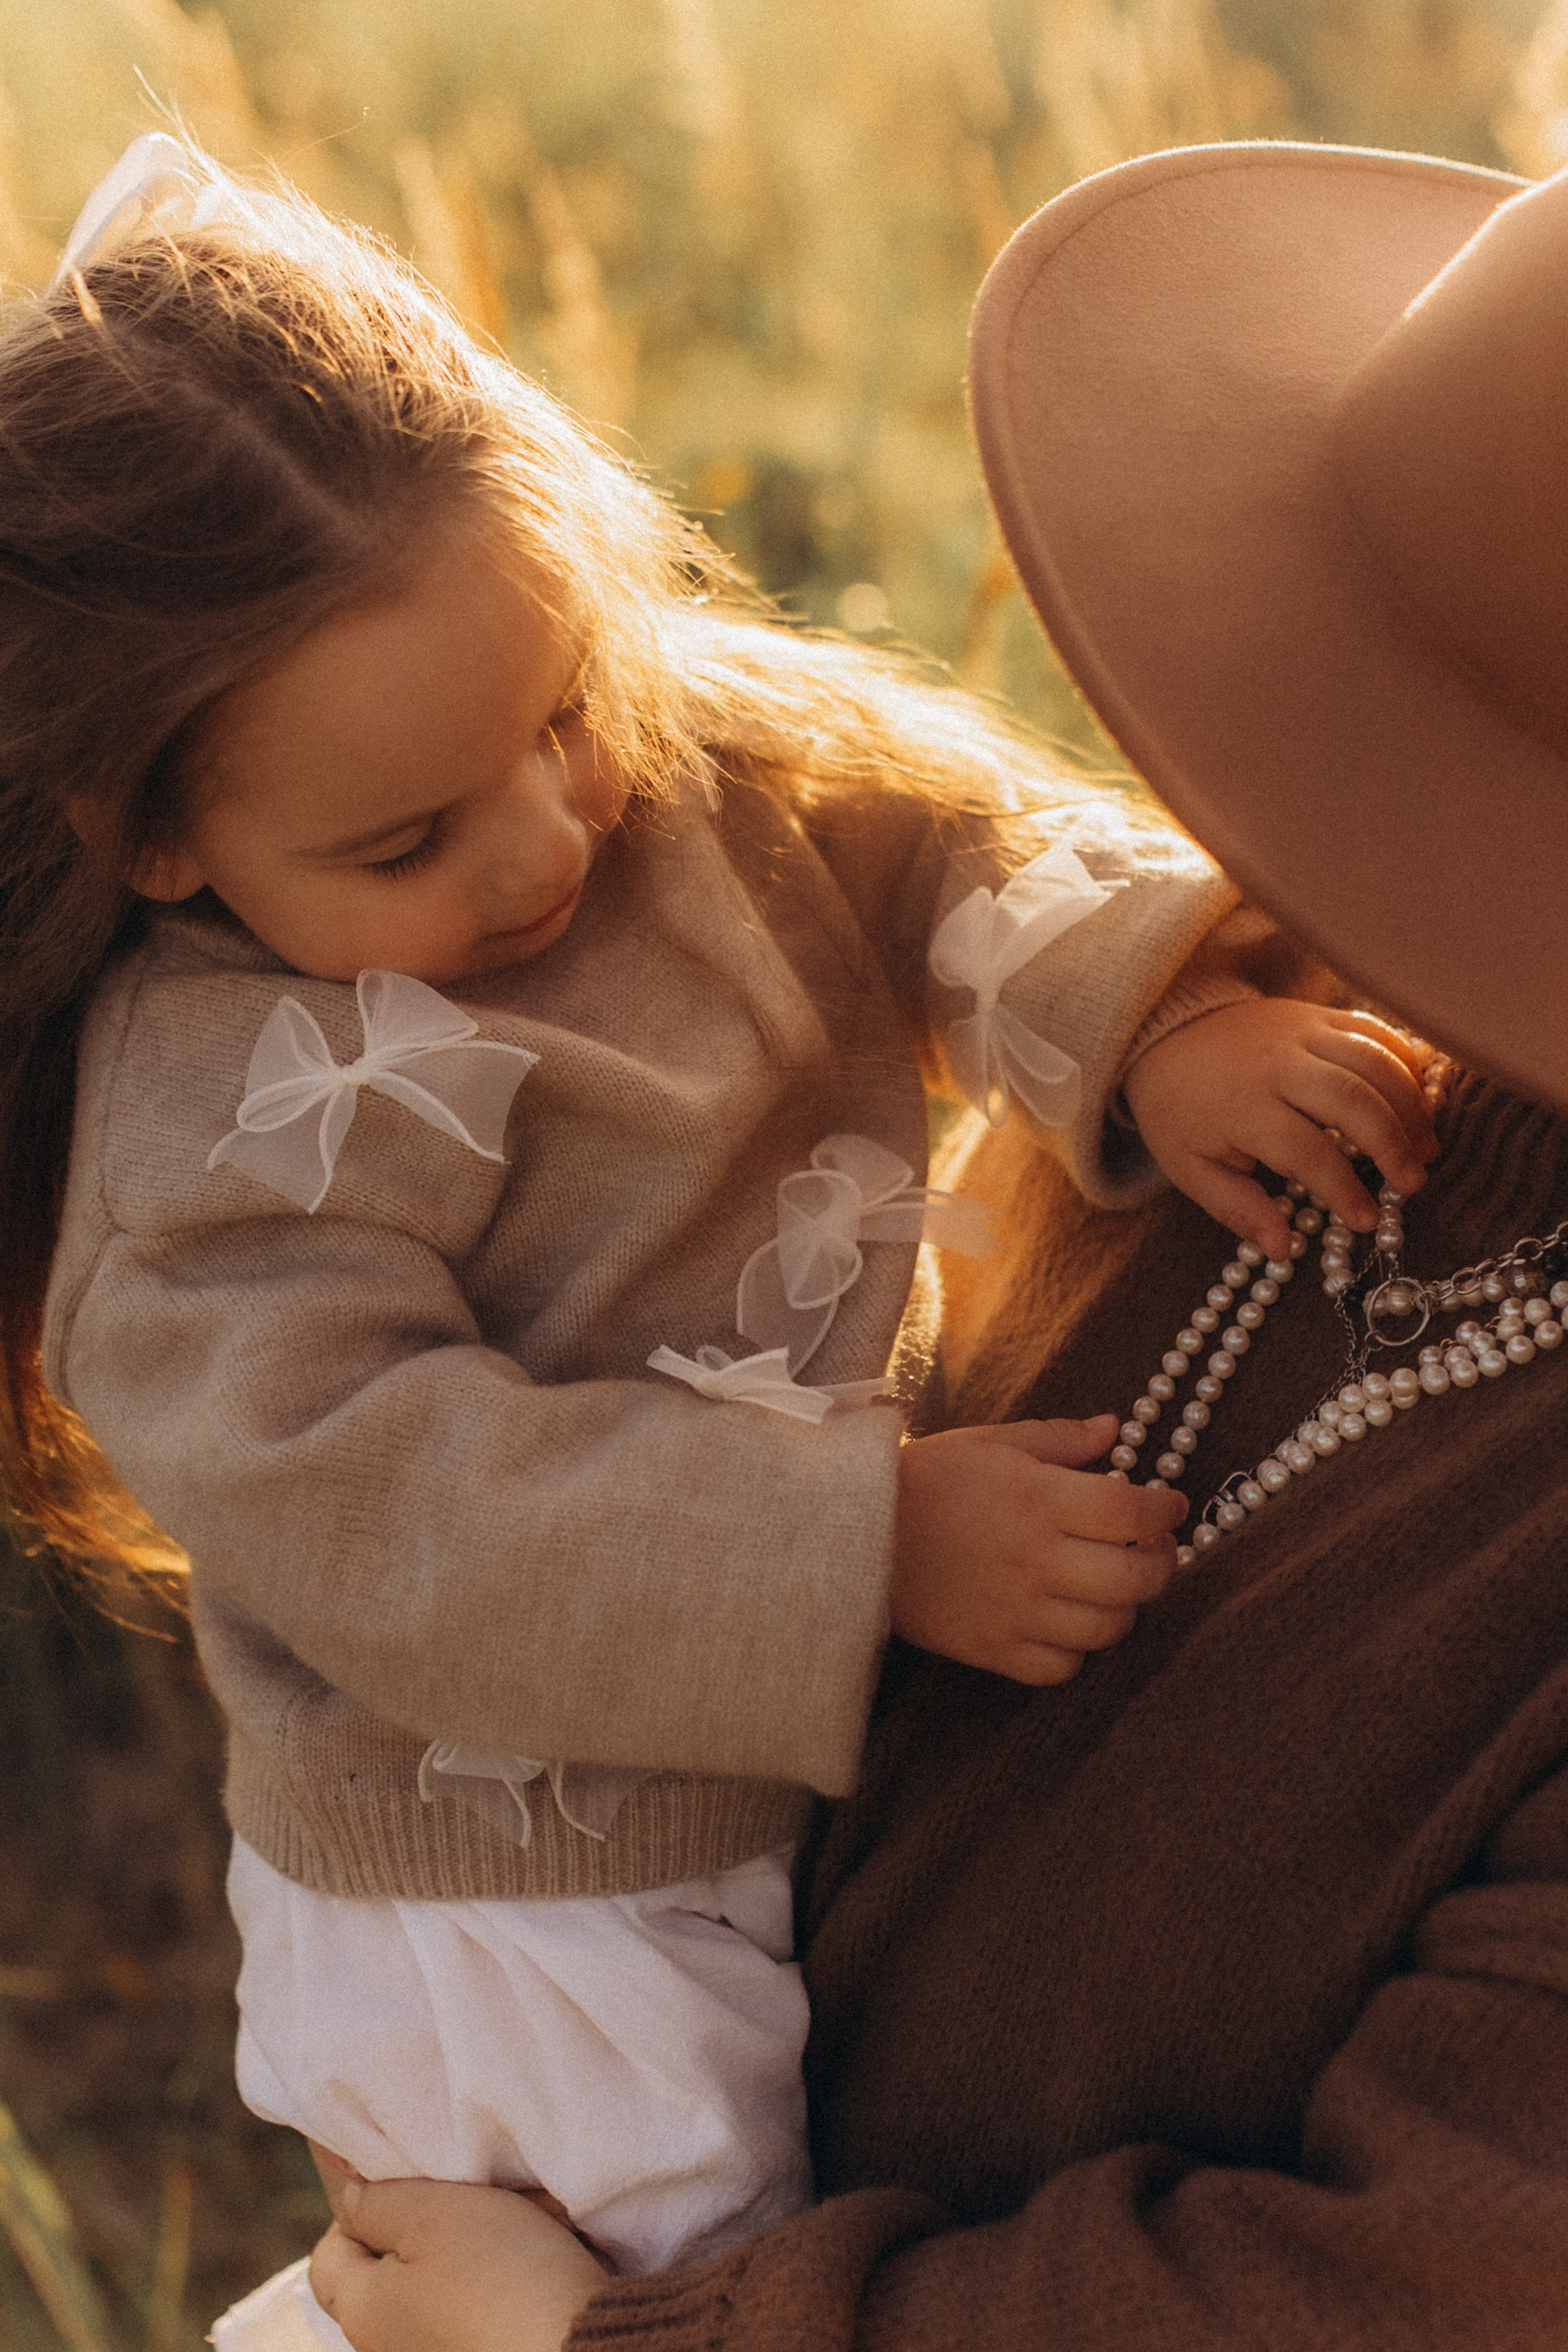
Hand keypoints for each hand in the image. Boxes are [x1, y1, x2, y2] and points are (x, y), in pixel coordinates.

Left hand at [310, 2176, 609, 2351]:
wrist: (579, 2350)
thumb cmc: (501, 2281)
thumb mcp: (433, 2216)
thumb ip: (380, 2203)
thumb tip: (352, 2200)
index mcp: (363, 2313)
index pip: (330, 2253)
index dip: (363, 2206)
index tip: (410, 2179)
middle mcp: (389, 2347)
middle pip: (393, 2265)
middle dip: (433, 2218)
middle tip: (475, 2192)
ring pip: (442, 2280)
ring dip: (477, 2241)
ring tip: (527, 2216)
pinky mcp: (482, 2351)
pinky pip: (479, 2304)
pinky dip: (503, 2275)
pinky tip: (540, 2254)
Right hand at [891, 1416, 1182, 1683]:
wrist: (854, 1534)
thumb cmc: (927, 1480)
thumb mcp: (992, 1442)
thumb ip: (1060, 1438)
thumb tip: (1115, 1428)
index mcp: (1038, 1499)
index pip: (1131, 1511)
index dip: (1164, 1510)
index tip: (1169, 1505)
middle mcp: (1036, 1559)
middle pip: (1135, 1578)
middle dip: (1160, 1564)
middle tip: (1152, 1549)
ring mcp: (1016, 1611)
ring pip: (1107, 1628)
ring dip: (1124, 1607)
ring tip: (1112, 1585)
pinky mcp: (992, 1650)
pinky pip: (1062, 1668)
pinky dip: (1077, 1650)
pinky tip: (1067, 1621)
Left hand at [1122, 1000, 1438, 1260]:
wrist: (1165, 1034)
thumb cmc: (1181, 1111)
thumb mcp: (1191, 1168)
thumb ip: (1237, 1209)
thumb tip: (1282, 1250)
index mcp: (1242, 1105)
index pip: (1305, 1149)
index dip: (1342, 1188)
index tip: (1367, 1221)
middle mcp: (1277, 1063)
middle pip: (1351, 1097)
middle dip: (1391, 1143)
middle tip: (1413, 1183)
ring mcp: (1302, 1031)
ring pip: (1373, 1060)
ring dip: (1409, 1105)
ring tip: (1426, 1148)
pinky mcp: (1319, 1014)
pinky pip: (1375, 1030)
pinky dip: (1406, 1063)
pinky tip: (1419, 1102)